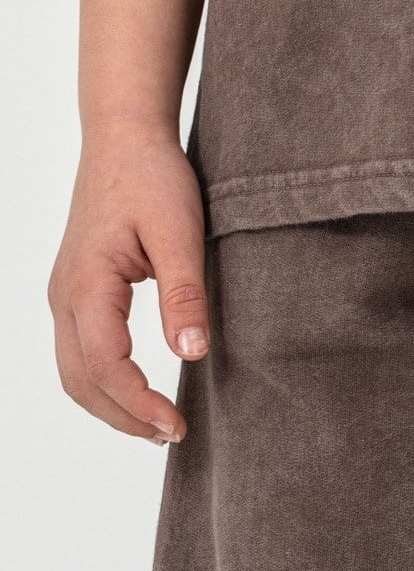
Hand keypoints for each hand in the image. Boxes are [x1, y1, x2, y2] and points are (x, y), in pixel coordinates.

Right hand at [48, 126, 209, 442]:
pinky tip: (137, 386)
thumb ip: (184, 292)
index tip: (175, 426)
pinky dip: (102, 380)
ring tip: (156, 422)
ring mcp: (64, 293)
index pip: (103, 367)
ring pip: (73, 370)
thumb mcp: (180, 229)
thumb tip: (192, 353)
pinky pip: (78, 350)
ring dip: (110, 403)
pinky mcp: (75, 288)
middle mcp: (64, 295)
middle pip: (80, 380)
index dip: (137, 404)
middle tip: (171, 433)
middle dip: (122, 415)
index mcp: (87, 284)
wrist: (123, 136)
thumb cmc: (152, 175)